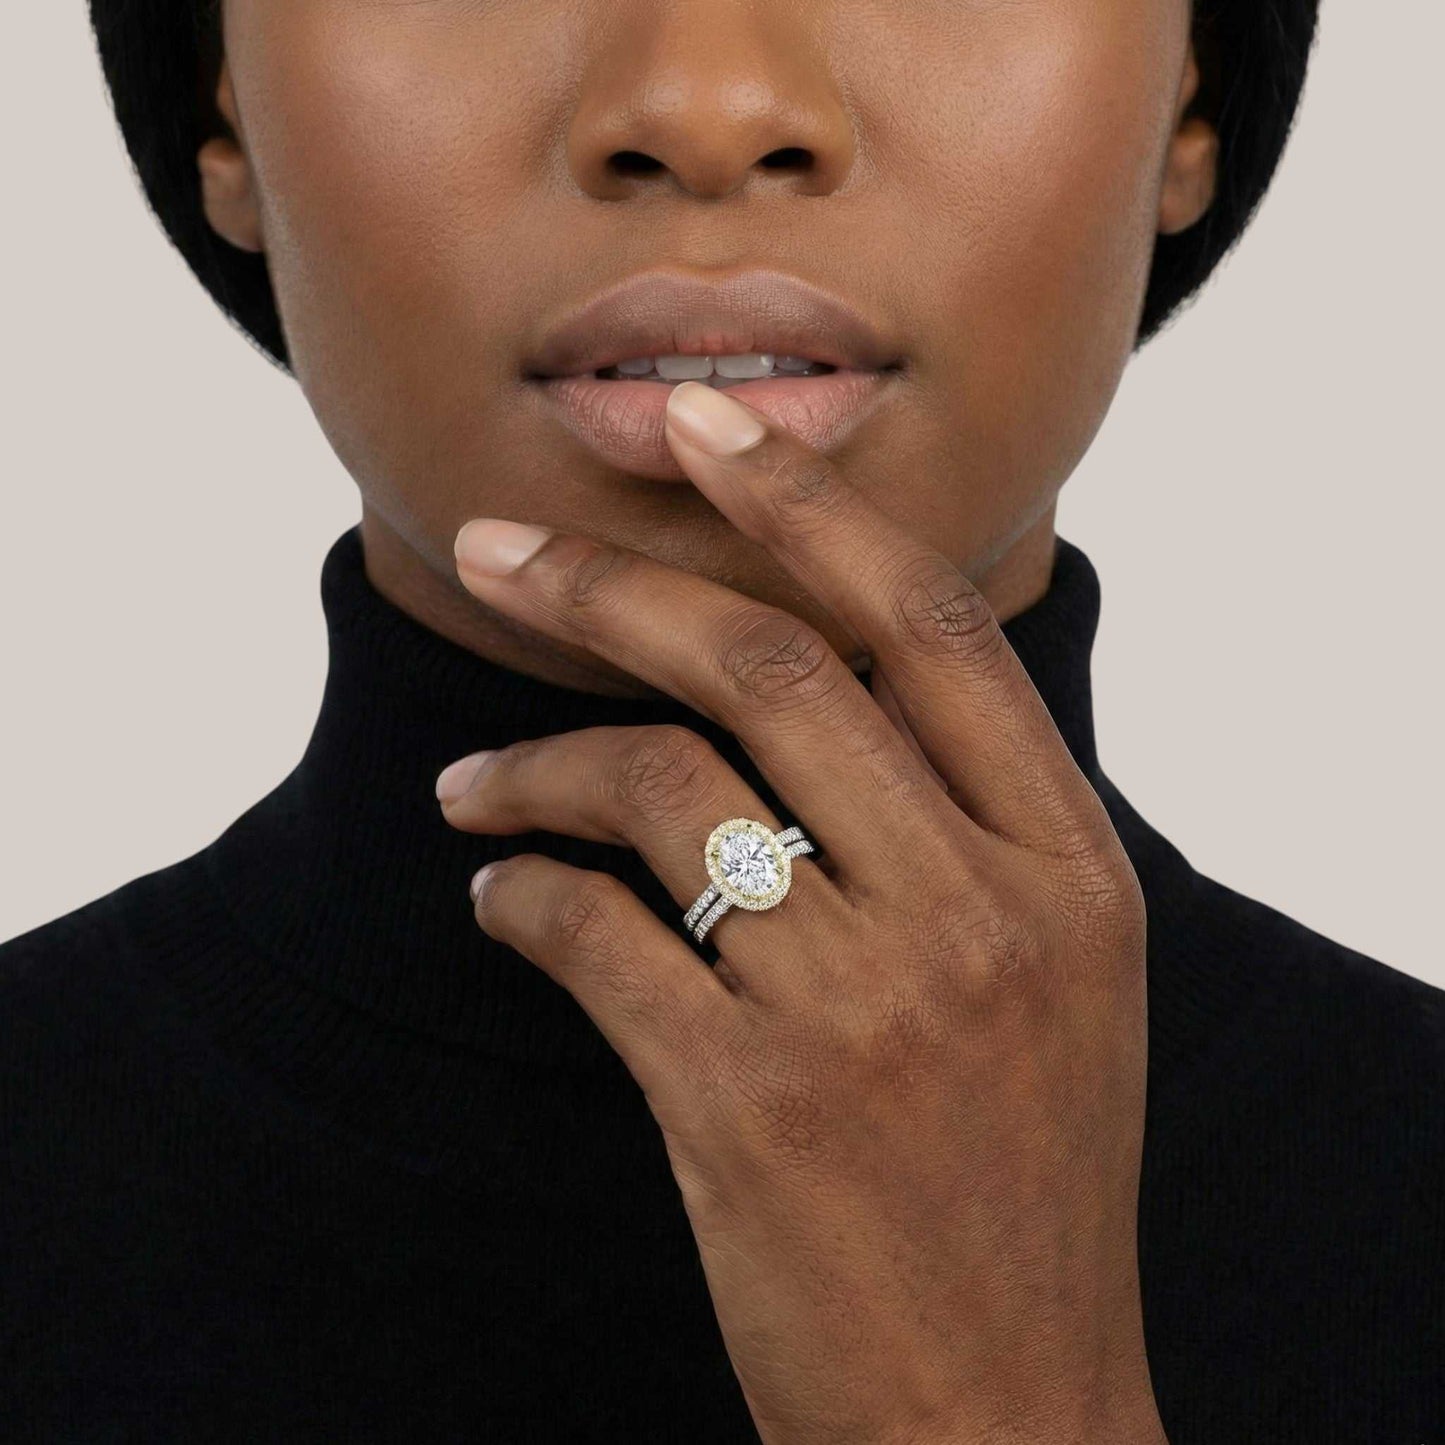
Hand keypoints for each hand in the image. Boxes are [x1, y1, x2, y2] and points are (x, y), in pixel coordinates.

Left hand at [436, 382, 1164, 1444]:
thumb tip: (816, 684)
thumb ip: (968, 829)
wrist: (1001, 1410)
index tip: (699, 422)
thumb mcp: (1057, 982)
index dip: (804, 504)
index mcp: (1068, 869)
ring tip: (469, 786)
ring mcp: (866, 1012)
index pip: (928, 626)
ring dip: (533, 764)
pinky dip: (521, 898)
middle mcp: (978, 915)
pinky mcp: (745, 1108)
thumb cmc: (1019, 1178)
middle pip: (766, 671)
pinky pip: (593, 933)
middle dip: (610, 586)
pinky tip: (500, 902)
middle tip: (494, 547)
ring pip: (658, 792)